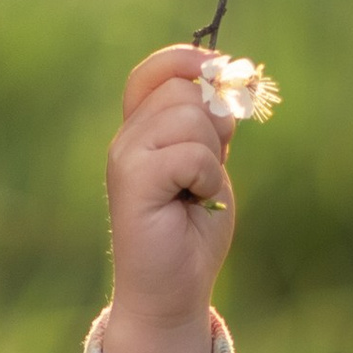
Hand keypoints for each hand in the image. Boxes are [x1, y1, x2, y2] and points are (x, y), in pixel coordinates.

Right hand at [103, 42, 236, 352]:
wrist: (171, 291)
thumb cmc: (191, 234)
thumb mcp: (209, 167)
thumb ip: (211, 128)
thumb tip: (227, 81)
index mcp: (141, 131)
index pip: (156, 71)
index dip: (189, 61)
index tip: (223, 69)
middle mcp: (126, 137)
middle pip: (185, 93)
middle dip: (214, 129)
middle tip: (204, 175)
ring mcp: (125, 156)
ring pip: (190, 120)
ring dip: (212, 158)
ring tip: (195, 194)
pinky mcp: (132, 178)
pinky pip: (192, 154)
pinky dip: (207, 179)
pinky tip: (193, 204)